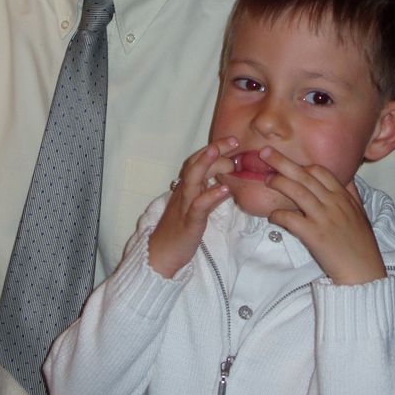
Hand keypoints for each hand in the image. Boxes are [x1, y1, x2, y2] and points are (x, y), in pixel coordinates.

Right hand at [147, 137, 236, 277]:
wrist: (161, 254)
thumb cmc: (180, 230)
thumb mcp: (196, 207)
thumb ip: (208, 193)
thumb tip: (227, 182)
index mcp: (187, 187)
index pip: (198, 160)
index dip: (214, 148)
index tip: (233, 140)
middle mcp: (184, 191)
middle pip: (196, 163)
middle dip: (214, 149)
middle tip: (234, 140)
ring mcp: (185, 205)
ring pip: (193, 179)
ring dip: (206, 164)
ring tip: (220, 153)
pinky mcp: (189, 222)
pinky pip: (199, 206)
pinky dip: (211, 196)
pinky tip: (224, 189)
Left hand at [260, 147, 386, 284]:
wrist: (364, 272)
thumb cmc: (361, 244)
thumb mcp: (361, 213)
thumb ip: (352, 193)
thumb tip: (346, 178)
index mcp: (344, 196)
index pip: (321, 171)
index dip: (303, 165)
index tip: (289, 164)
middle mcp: (334, 203)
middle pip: (305, 176)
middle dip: (283, 162)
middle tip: (265, 152)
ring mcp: (324, 218)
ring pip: (298, 192)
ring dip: (280, 183)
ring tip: (267, 180)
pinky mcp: (315, 235)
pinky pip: (292, 219)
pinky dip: (279, 215)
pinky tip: (272, 216)